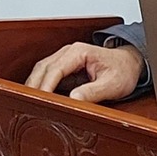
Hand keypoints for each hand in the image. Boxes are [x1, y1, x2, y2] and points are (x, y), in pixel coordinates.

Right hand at [24, 42, 143, 102]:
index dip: (45, 85)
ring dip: (34, 85)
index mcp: (79, 52)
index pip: (55, 68)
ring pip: (42, 70)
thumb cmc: (123, 71)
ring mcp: (65, 59)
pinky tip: (39, 98)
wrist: (129, 64)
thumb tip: (74, 99)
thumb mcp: (112, 84)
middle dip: (33, 85)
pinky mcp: (65, 68)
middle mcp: (69, 52)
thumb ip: (93, 92)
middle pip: (43, 67)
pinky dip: (41, 85)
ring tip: (29, 103)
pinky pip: (48, 75)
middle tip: (27, 103)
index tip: (40, 99)